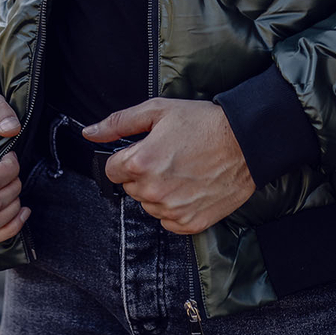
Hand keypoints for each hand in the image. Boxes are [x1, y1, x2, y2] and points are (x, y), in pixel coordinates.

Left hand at [83, 98, 255, 234]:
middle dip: (143, 174)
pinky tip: (191, 187)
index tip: (145, 151)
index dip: (127, 158)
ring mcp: (172, 210)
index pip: (112, 170)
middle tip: (169, 157)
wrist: (246, 142)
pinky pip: (168, 220)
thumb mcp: (158, 110)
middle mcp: (153, 190)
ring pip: (149, 205)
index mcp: (140, 162)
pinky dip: (175, 207)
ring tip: (183, 171)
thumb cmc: (204, 123)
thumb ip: (119, 123)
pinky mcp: (190, 224)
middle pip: (131, 188)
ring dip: (159, 191)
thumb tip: (90, 133)